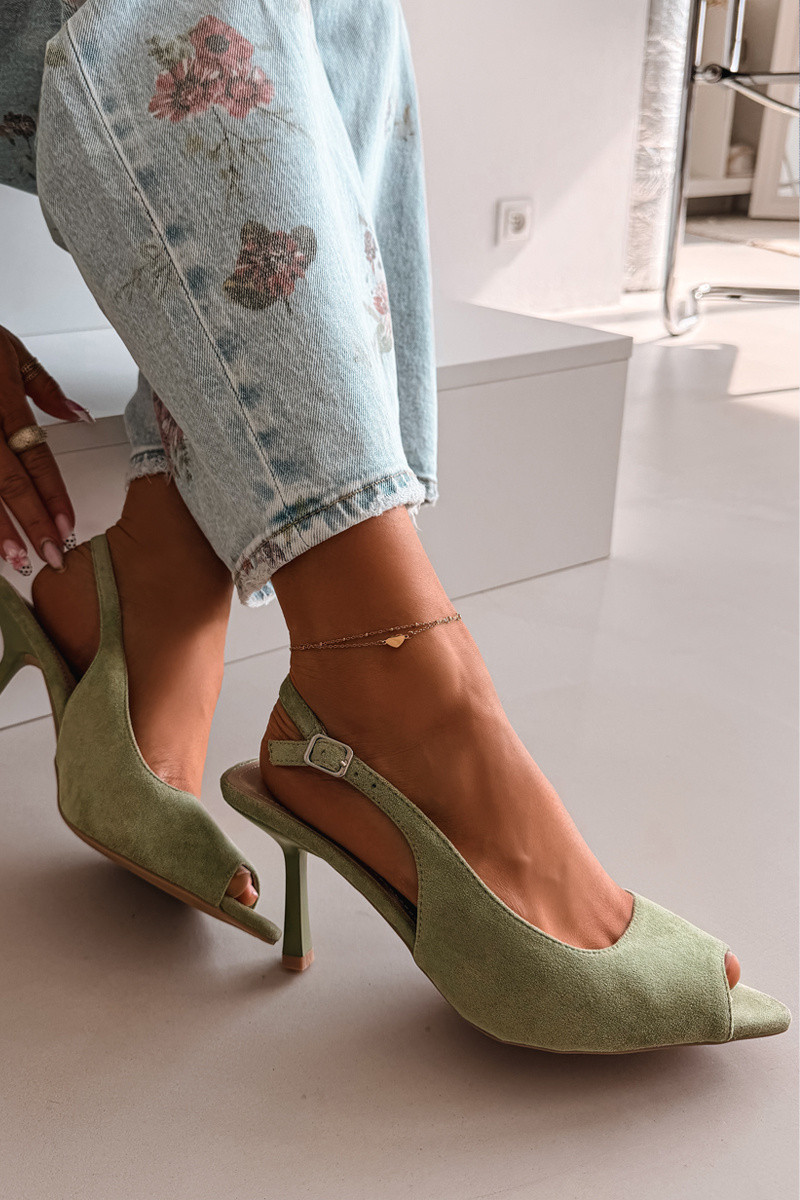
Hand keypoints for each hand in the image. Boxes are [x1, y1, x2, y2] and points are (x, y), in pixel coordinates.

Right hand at [0, 325, 91, 575]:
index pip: (34, 454)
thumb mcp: (9, 348)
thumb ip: (43, 385)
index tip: (68, 524)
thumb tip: (77, 415)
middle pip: (7, 478)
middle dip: (31, 520)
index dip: (52, 492)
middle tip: (51, 555)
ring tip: (14, 559)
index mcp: (0, 397)